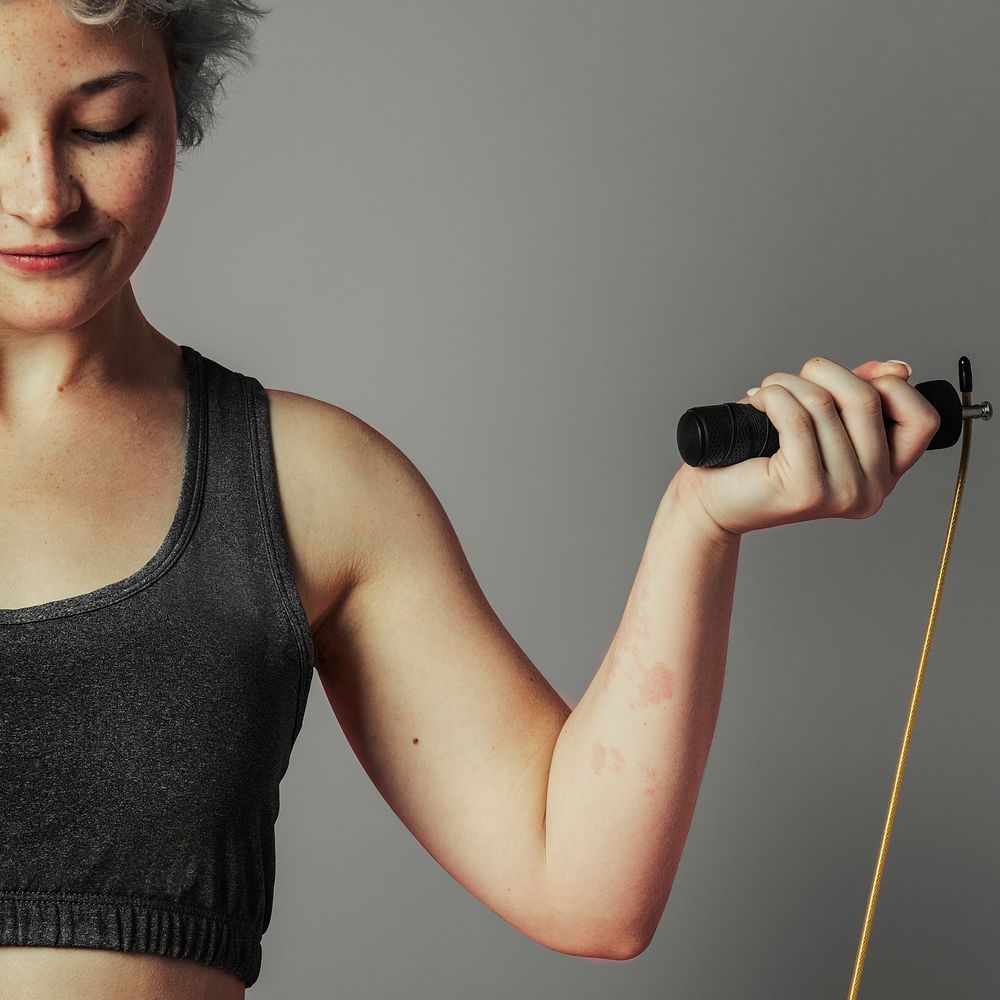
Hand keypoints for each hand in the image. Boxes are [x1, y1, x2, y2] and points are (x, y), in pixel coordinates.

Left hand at [674, 357, 941, 538]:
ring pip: (826, 404)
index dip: (888, 386)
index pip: (922, 420)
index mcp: (885, 475)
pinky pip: (796, 418)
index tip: (844, 380)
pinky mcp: (806, 490)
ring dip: (789, 383)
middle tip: (790, 381)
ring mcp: (841, 494)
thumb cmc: (760, 456)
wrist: (713, 498)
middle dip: (824, 373)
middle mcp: (872, 491)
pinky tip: (758, 402)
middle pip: (868, 399)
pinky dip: (773, 396)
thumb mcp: (822, 419)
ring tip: (767, 393)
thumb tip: (897, 369)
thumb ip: (861, 395)